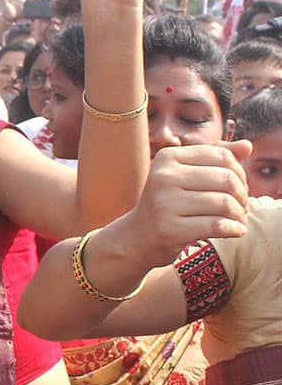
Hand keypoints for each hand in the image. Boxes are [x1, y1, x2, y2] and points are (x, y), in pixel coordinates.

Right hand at [124, 140, 249, 269]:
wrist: (136, 238)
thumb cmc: (167, 204)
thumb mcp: (185, 176)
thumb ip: (215, 158)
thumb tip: (247, 146)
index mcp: (167, 157)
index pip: (222, 156)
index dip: (240, 172)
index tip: (238, 188)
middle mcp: (163, 177)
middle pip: (226, 179)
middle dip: (242, 195)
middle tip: (242, 207)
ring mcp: (164, 203)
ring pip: (224, 203)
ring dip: (239, 214)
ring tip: (238, 220)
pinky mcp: (169, 229)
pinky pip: (217, 226)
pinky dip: (234, 229)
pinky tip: (236, 231)